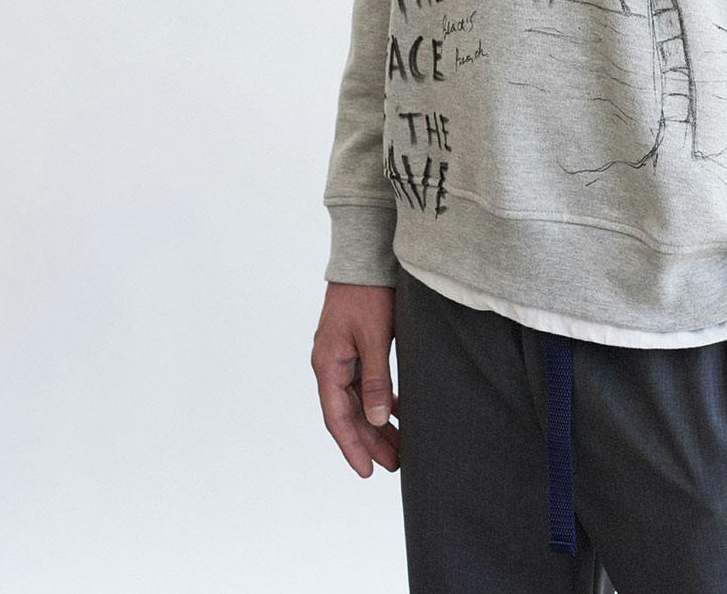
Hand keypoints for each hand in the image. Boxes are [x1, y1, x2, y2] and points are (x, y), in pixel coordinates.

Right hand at [312, 281, 399, 476]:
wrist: (365, 256)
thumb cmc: (367, 294)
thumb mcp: (374, 338)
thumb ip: (375, 379)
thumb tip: (375, 419)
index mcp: (327, 364)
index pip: (337, 417)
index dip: (352, 446)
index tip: (367, 471)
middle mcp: (330, 364)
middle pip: (349, 413)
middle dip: (370, 440)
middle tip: (394, 464)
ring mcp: (342, 356)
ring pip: (358, 400)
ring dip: (377, 423)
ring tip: (399, 446)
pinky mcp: (355, 346)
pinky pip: (365, 383)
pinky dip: (380, 399)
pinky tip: (396, 412)